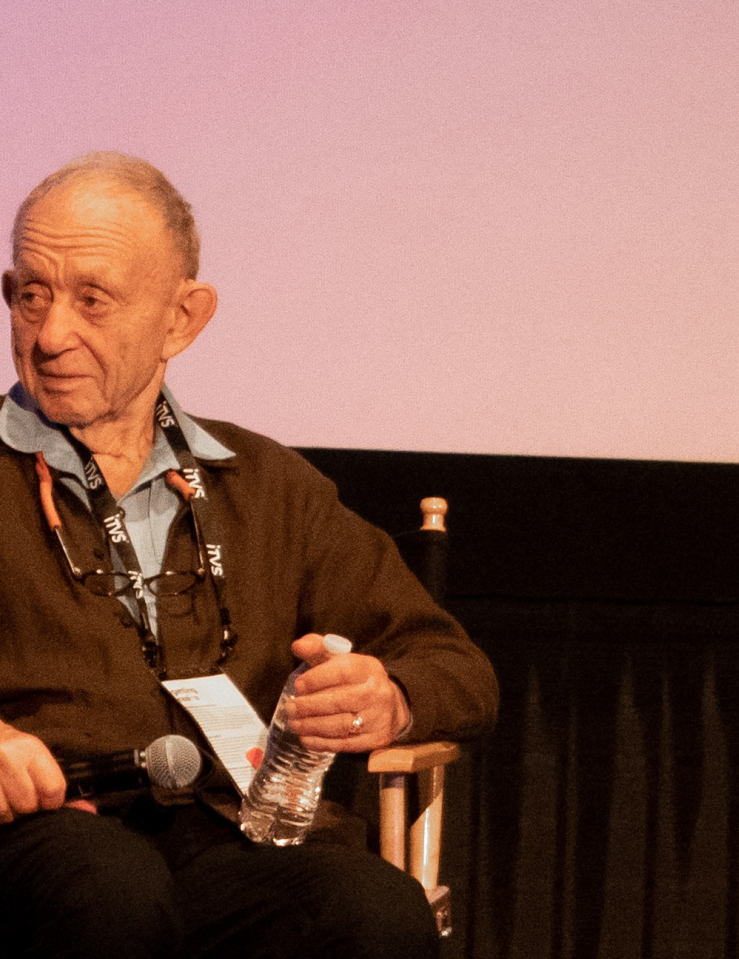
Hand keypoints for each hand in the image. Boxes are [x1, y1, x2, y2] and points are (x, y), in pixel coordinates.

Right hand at [0, 723, 66, 822]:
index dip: (52, 802)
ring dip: (8, 812)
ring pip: (6, 813)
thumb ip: (57, 785)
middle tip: (21, 796)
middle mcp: (9, 757)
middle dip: (27, 807)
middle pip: (28, 804)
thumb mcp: (36, 758)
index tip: (46, 800)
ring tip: (6, 797)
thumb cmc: (14, 752)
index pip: (53, 788)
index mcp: (31, 749)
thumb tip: (89, 810)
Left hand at [286, 634, 411, 752]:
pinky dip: (321, 742)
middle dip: (310, 705)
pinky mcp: (375, 739)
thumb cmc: (357, 680)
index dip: (317, 678)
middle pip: (340, 700)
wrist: (391, 706)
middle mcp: (377, 692)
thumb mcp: (342, 660)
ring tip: (294, 723)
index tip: (298, 685)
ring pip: (341, 725)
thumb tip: (297, 646)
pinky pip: (344, 744)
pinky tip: (306, 738)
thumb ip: (318, 648)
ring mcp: (378, 718)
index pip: (343, 671)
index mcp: (368, 668)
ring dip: (312, 726)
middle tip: (290, 707)